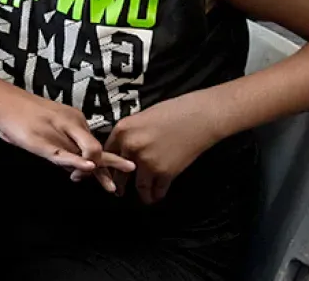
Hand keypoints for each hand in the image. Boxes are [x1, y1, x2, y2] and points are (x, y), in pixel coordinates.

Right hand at [0, 84, 134, 190]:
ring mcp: (56, 132)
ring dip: (97, 169)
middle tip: (131, 171)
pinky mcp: (41, 141)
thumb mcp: (44, 129)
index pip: (92, 143)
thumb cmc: (18, 113)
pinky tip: (88, 167)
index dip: (104, 161)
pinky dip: (76, 161)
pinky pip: (62, 153)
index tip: (112, 176)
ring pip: (81, 152)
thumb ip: (60, 146)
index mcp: (71, 120)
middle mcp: (69, 124)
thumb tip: (72, 167)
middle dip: (113, 163)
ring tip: (111, 184)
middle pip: (94, 147)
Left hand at [100, 93, 224, 203]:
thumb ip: (130, 134)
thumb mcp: (141, 117)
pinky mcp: (164, 172)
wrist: (200, 117)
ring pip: (139, 185)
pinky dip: (156, 195)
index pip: (108, 153)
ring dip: (140, 194)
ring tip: (141, 197)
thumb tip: (123, 147)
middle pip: (119, 171)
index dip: (109, 164)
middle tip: (119, 190)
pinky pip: (157, 189)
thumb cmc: (173, 111)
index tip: (110, 171)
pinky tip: (156, 196)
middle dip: (119, 183)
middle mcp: (130, 147)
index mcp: (122, 131)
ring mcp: (147, 161)